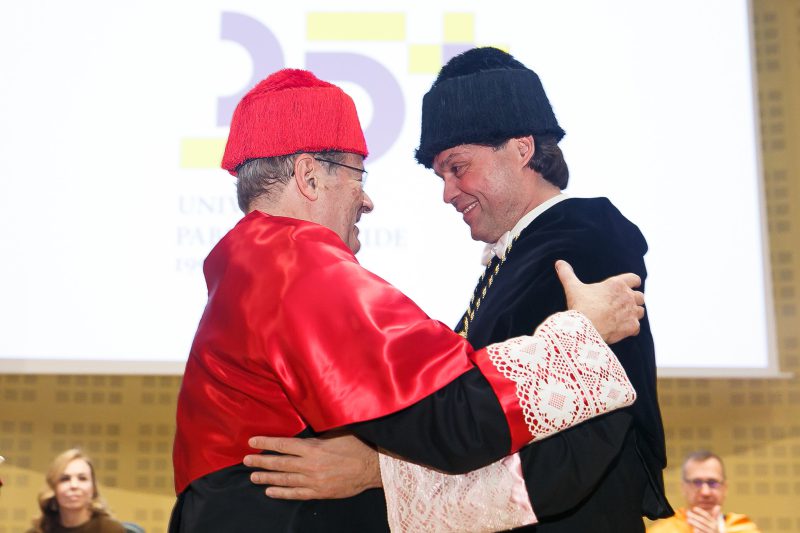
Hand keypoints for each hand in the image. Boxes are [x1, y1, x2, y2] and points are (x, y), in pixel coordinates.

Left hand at [244, 432, 381, 499]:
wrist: (372, 468)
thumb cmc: (356, 446)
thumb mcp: (337, 433)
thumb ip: (318, 434)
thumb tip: (304, 430)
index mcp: (313, 447)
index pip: (283, 444)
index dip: (266, 443)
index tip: (252, 441)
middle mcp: (309, 464)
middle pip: (279, 463)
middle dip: (261, 462)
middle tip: (246, 461)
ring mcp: (313, 480)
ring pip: (284, 480)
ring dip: (267, 478)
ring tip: (253, 477)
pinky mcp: (319, 492)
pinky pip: (296, 494)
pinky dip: (282, 493)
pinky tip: (270, 491)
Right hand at [555, 259, 643, 343]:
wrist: (584, 328)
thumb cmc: (580, 306)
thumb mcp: (573, 287)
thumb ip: (567, 274)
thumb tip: (558, 262)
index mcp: (617, 284)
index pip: (635, 279)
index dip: (632, 283)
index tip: (626, 288)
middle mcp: (628, 296)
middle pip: (640, 296)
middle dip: (633, 300)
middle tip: (621, 305)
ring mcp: (632, 312)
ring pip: (640, 311)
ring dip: (634, 313)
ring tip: (622, 317)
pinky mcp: (632, 326)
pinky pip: (637, 327)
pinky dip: (631, 328)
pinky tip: (621, 329)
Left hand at [685, 505, 721, 532]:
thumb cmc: (713, 530)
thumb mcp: (715, 523)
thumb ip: (715, 515)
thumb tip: (718, 506)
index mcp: (715, 522)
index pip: (707, 515)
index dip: (700, 511)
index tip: (694, 508)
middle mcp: (713, 527)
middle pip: (703, 520)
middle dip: (694, 516)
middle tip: (687, 513)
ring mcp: (710, 532)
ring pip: (701, 527)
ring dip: (694, 523)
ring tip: (687, 520)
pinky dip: (697, 530)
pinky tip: (693, 528)